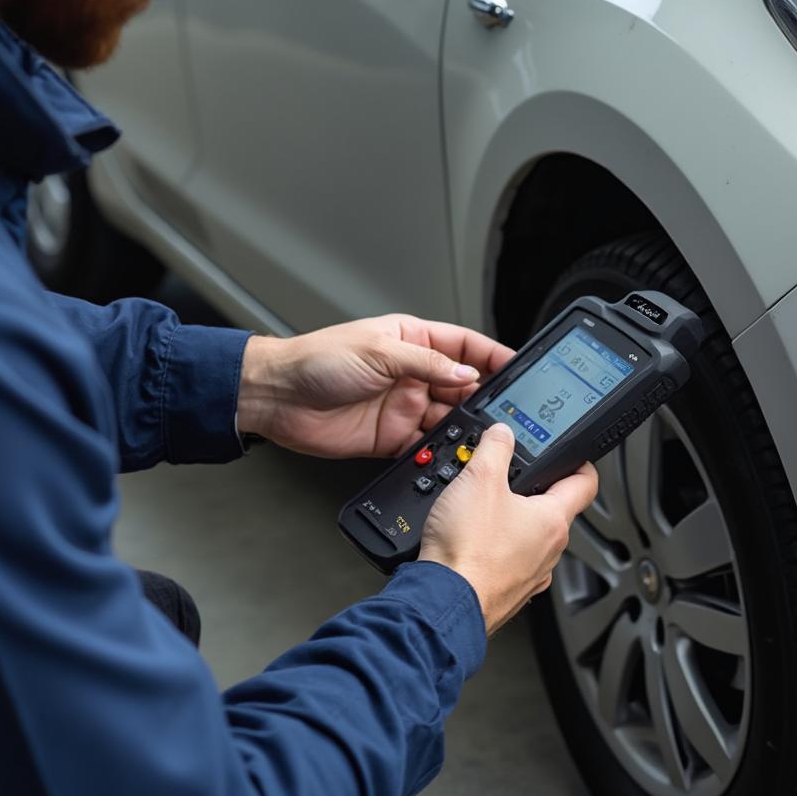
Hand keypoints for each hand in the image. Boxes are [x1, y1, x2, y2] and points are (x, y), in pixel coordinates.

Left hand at [236, 315, 514, 458]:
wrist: (278, 398)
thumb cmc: (316, 359)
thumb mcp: (378, 351)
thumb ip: (426, 364)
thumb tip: (465, 373)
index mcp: (411, 340)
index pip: (464, 346)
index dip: (492, 356)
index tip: (518, 368)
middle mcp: (412, 373)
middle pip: (462, 386)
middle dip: (485, 398)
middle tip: (507, 412)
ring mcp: (403, 406)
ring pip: (448, 419)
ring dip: (464, 428)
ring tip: (483, 436)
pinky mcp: (391, 437)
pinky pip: (425, 446)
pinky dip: (440, 451)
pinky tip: (452, 454)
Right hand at [419, 423, 598, 634]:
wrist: (444, 602)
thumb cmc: (468, 550)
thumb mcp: (480, 480)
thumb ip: (495, 448)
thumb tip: (502, 433)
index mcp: (553, 520)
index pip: (585, 482)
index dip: (579, 461)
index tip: (571, 454)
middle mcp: (549, 551)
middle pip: (552, 510)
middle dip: (531, 491)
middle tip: (508, 477)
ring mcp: (530, 575)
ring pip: (529, 539)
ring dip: (510, 522)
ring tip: (481, 509)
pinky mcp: (507, 592)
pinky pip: (507, 562)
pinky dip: (494, 549)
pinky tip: (471, 542)